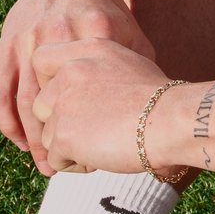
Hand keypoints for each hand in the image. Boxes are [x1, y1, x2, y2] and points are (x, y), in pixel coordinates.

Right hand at [0, 0, 158, 169]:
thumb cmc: (107, 11)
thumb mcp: (130, 35)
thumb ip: (138, 67)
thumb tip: (157, 108)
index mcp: (92, 34)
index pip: (89, 94)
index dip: (90, 129)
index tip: (95, 156)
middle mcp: (55, 36)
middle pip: (49, 103)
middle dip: (52, 144)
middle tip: (60, 170)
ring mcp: (27, 40)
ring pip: (22, 101)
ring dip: (29, 138)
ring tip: (43, 164)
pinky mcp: (7, 43)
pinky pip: (0, 90)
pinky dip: (7, 120)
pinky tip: (19, 141)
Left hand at [29, 38, 179, 177]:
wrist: (174, 120)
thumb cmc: (162, 100)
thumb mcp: (129, 64)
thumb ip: (98, 69)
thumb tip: (85, 88)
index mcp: (87, 49)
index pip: (41, 60)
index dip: (47, 84)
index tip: (69, 99)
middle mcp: (70, 71)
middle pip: (41, 105)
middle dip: (62, 123)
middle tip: (98, 130)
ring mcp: (63, 103)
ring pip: (47, 136)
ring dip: (71, 147)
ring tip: (106, 144)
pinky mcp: (63, 134)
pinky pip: (56, 159)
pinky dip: (77, 164)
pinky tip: (104, 156)